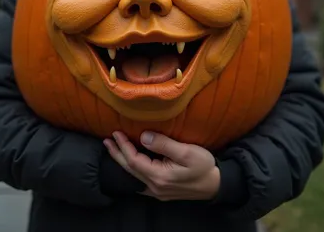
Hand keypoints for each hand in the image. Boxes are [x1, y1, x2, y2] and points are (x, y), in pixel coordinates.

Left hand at [104, 131, 219, 201]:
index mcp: (160, 176)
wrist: (216, 184)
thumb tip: (144, 136)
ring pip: (134, 176)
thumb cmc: (204, 166)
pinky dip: (132, 170)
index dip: (123, 147)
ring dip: (123, 161)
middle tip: (107, 141)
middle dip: (117, 154)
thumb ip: (163, 144)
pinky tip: (129, 166)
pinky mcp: (162, 191)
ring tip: (114, 150)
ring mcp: (158, 191)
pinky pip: (140, 181)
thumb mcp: (186, 152)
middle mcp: (155, 187)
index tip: (116, 133)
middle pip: (130, 170)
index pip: (134, 161)